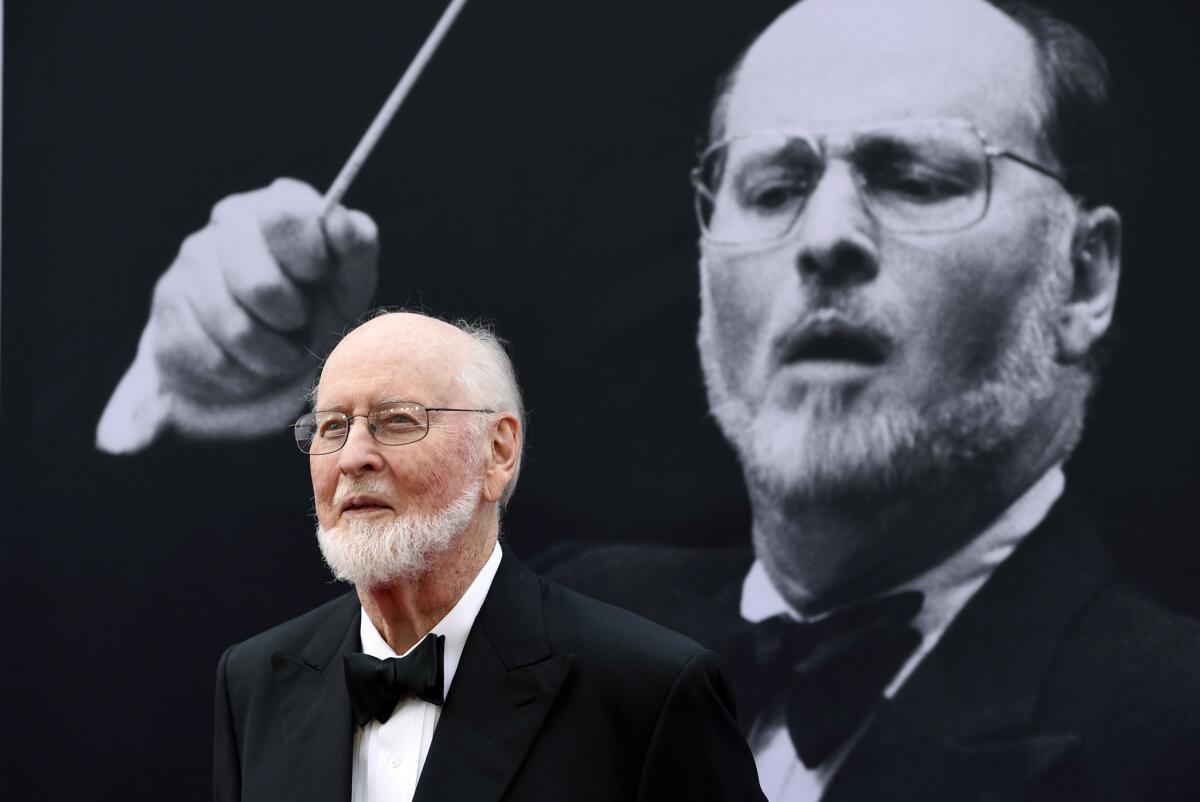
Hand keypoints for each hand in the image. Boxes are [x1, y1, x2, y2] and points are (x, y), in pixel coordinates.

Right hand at [96, 178, 378, 453]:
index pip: (286, 215)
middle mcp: (229, 220)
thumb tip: (339, 222)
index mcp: (278, 204)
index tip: (319, 278)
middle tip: (300, 323)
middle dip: (292, 320)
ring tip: (280, 349)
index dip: (310, 259)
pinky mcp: (167, 305)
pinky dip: (241, 373)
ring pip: (233, 329)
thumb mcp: (349, 281)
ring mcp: (191, 261)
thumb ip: (355, 247)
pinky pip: (209, 357)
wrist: (265, 353)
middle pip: (260, 286)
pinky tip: (247, 360)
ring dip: (270, 355)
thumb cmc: (319, 305)